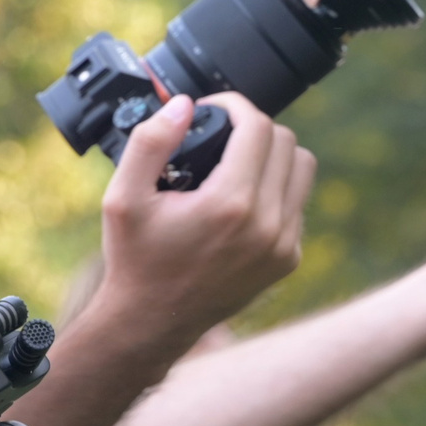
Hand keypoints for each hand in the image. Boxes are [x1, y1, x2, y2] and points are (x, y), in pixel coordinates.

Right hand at [96, 91, 315, 341]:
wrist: (152, 321)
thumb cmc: (135, 259)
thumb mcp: (123, 197)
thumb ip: (151, 142)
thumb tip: (185, 104)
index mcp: (230, 204)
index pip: (258, 127)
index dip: (234, 106)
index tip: (211, 111)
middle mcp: (267, 225)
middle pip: (286, 142)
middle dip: (253, 128)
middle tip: (220, 136)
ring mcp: (283, 245)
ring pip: (302, 168)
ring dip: (272, 155)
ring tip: (236, 162)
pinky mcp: (288, 259)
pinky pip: (297, 203)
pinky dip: (275, 189)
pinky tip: (241, 199)